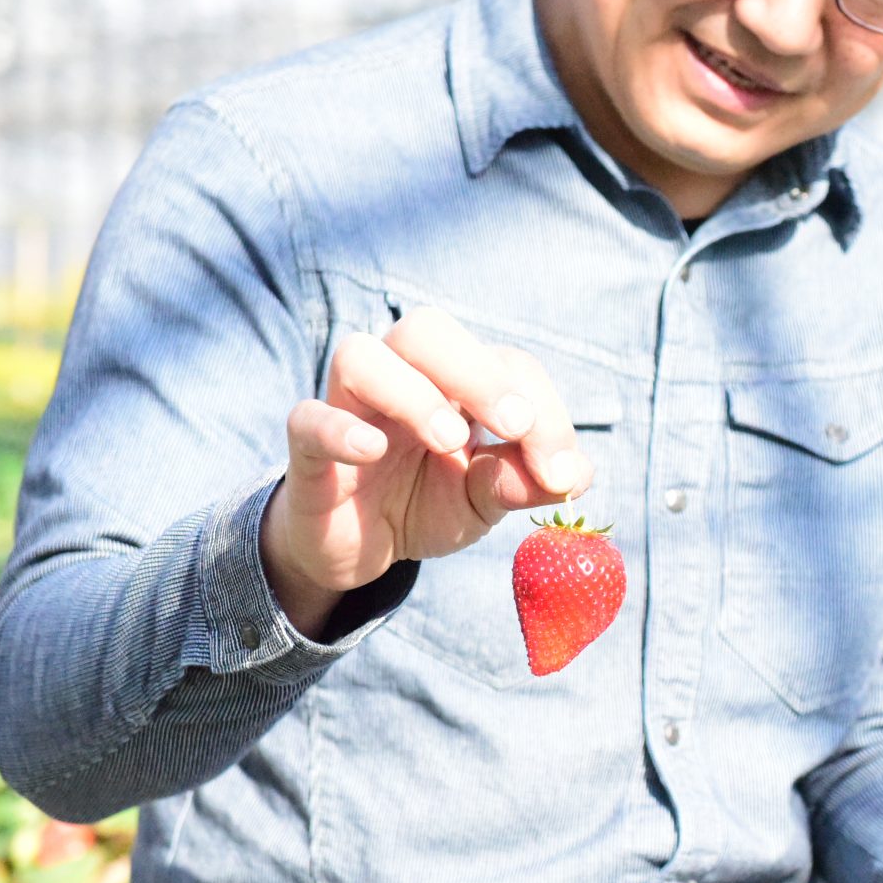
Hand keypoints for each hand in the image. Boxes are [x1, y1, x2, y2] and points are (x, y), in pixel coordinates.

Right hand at [261, 308, 594, 636]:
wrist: (359, 551)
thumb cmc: (424, 505)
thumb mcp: (483, 501)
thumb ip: (521, 483)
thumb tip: (575, 473)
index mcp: (452, 381)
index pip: (502, 363)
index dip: (541, 408)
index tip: (561, 470)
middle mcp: (399, 377)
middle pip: (426, 331)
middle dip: (478, 373)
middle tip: (514, 425)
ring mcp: (348, 407)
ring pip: (360, 356)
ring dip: (412, 392)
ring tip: (450, 442)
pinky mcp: (308, 449)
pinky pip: (308, 419)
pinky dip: (339, 429)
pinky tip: (372, 450)